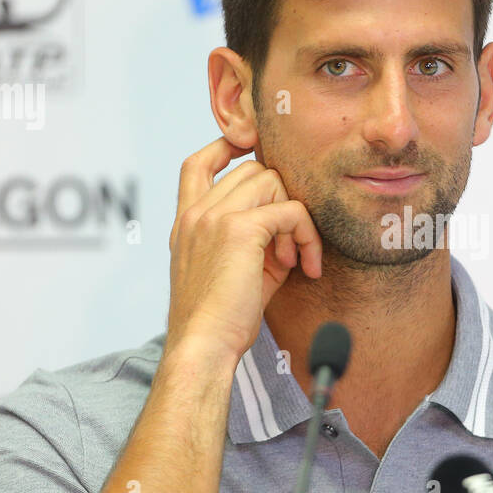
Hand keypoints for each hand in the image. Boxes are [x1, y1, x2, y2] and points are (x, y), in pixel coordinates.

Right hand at [163, 137, 322, 363]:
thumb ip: (253, 240)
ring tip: (292, 260)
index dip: (226, 147)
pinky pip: (290, 211)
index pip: (197, 163)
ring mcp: (214, 217)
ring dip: (294, 219)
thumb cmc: (221, 320)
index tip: (255, 156)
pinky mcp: (239, 229)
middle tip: (288, 249)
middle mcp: (195, 214)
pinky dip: (306, 237)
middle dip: (281, 201)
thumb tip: (289, 227)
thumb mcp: (234, 271)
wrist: (204, 345)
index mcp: (186, 223)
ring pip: (272, 182)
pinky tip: (304, 267)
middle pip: (252, 170)